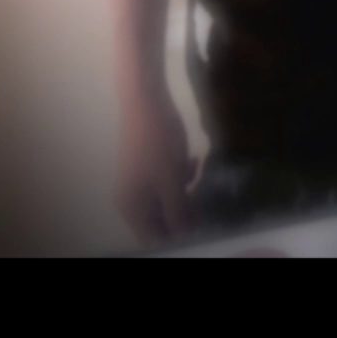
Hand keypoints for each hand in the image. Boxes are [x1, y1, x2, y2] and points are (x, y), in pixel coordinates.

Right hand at [116, 87, 196, 247]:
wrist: (144, 99)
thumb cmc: (157, 142)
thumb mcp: (171, 181)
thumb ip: (179, 213)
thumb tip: (186, 236)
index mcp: (132, 208)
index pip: (155, 238)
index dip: (179, 235)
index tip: (201, 225)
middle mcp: (132, 199)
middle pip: (162, 219)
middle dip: (185, 210)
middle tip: (204, 197)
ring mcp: (138, 181)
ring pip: (167, 199)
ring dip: (185, 189)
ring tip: (195, 169)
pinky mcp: (147, 165)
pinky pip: (166, 181)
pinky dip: (180, 174)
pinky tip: (192, 158)